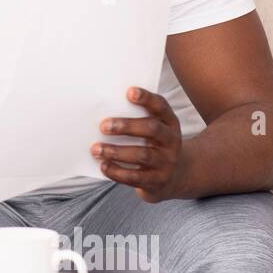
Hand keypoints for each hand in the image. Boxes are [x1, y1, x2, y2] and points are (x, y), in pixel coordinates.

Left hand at [91, 87, 184, 202]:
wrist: (176, 176)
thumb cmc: (154, 145)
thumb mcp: (155, 130)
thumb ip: (137, 118)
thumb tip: (102, 111)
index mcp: (170, 123)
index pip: (161, 106)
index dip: (147, 98)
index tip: (129, 92)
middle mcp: (172, 141)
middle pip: (152, 129)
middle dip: (127, 126)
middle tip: (103, 126)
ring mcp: (166, 162)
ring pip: (142, 155)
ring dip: (116, 152)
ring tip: (96, 149)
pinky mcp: (157, 181)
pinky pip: (136, 177)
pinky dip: (117, 171)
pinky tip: (104, 166)